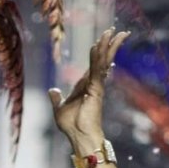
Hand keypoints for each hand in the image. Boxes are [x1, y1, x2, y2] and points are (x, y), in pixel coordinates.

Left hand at [48, 27, 129, 143]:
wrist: (79, 136)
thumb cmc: (71, 126)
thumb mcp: (59, 109)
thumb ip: (56, 98)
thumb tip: (52, 90)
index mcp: (85, 86)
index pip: (93, 65)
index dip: (98, 52)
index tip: (102, 41)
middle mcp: (93, 84)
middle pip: (102, 60)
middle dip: (109, 45)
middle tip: (116, 31)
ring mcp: (96, 86)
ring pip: (102, 61)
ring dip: (107, 46)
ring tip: (114, 31)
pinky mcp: (95, 89)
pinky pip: (96, 69)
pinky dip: (98, 57)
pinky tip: (99, 45)